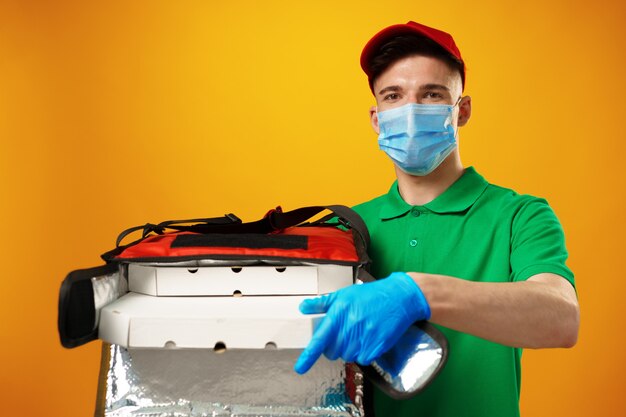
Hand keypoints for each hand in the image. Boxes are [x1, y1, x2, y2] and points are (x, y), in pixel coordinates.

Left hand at [294, 272, 430, 373]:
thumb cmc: (371, 296)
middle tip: (343, 334)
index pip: (320, 339)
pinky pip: (362, 359)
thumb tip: (303, 307)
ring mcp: (364, 338)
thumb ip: (322, 303)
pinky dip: (363, 353)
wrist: (398, 298)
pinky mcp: (377, 346)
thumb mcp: (344, 295)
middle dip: (334, 346)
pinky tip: (368, 339)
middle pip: (332, 351)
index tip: (300, 367)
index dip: (309, 356)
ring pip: (347, 356)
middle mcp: (351, 327)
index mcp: (339, 313)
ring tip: (358, 333)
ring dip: (349, 349)